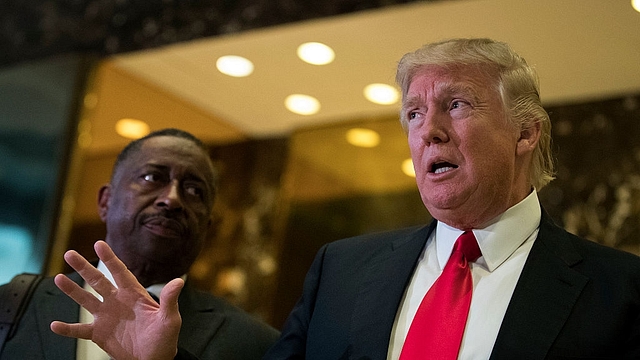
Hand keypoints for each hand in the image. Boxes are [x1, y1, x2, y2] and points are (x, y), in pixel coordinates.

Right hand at [50, 240, 182, 359]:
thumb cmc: (165, 339)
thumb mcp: (170, 319)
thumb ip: (170, 300)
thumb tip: (179, 281)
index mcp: (134, 295)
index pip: (120, 272)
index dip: (110, 258)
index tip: (99, 243)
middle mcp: (117, 302)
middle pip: (98, 281)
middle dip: (84, 267)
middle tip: (69, 254)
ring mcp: (107, 316)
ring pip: (86, 299)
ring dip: (72, 290)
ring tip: (58, 278)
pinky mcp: (99, 333)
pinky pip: (80, 329)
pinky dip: (67, 328)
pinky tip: (55, 324)